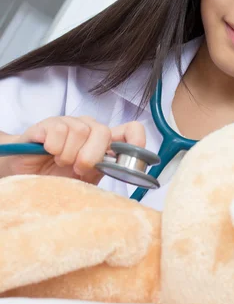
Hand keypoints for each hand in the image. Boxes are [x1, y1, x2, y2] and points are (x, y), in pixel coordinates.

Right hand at [1, 116, 145, 184]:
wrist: (26, 174)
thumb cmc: (57, 176)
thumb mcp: (85, 180)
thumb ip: (103, 172)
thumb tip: (126, 172)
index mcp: (103, 142)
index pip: (130, 130)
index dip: (136, 140)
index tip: (134, 157)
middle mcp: (89, 128)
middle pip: (103, 131)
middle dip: (91, 156)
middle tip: (78, 169)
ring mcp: (69, 123)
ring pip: (80, 131)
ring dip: (68, 154)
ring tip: (60, 162)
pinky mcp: (48, 123)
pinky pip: (59, 130)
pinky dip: (54, 147)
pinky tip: (48, 152)